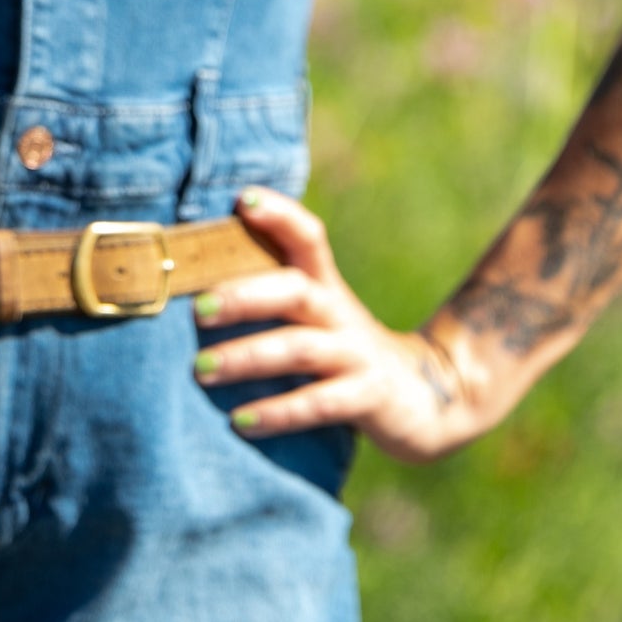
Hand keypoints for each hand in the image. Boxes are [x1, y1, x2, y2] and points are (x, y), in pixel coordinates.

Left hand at [193, 188, 496, 463]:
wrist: (428, 398)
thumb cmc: (345, 354)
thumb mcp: (319, 318)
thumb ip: (273, 300)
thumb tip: (194, 286)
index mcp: (326, 287)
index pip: (308, 237)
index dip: (280, 215)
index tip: (243, 200)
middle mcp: (340, 314)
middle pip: (294, 290)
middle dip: (244, 296)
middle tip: (196, 309)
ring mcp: (356, 355)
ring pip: (299, 348)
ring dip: (247, 356)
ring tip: (200, 369)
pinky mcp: (367, 397)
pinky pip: (318, 404)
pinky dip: (277, 412)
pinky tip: (239, 421)